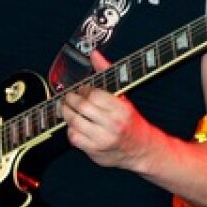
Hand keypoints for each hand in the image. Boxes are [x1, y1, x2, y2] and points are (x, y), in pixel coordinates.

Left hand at [61, 50, 158, 169]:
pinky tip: (74, 124)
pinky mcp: (94, 151)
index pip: (94, 95)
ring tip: (66, 108)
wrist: (141, 149)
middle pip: (82, 108)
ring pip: (75, 122)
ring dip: (66, 113)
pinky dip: (70, 129)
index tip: (82, 89)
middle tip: (69, 97)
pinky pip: (74, 138)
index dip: (84, 90)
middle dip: (70, 99)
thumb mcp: (123, 96)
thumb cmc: (130, 120)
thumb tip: (95, 54)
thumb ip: (107, 73)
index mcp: (122, 109)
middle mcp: (113, 125)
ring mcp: (103, 139)